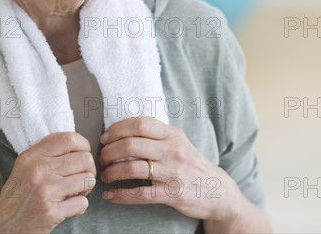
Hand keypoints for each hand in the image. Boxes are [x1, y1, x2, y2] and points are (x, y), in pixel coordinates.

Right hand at [0, 132, 95, 233]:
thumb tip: (77, 145)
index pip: (69, 139)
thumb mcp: (25, 166)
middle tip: (81, 178)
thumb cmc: (17, 195)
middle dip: (89, 169)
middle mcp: (39, 171)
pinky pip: (82, 203)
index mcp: (32, 156)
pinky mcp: (51, 212)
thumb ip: (47, 152)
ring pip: (88, 179)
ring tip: (75, 192)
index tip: (83, 153)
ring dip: (86, 188)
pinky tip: (68, 207)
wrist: (2, 225)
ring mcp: (46, 191)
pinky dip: (79, 207)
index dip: (84, 145)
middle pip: (85, 159)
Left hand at [99, 117, 242, 223]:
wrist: (218, 191)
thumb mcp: (179, 143)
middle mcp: (173, 150)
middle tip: (102, 158)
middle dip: (110, 151)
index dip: (118, 128)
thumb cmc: (191, 164)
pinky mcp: (172, 194)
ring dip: (112, 172)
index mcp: (173, 134)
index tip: (105, 137)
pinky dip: (120, 195)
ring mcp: (173, 172)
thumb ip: (157, 135)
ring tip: (105, 175)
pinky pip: (140, 194)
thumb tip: (123, 130)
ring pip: (133, 168)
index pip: (141, 123)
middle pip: (132, 144)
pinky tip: (110, 195)